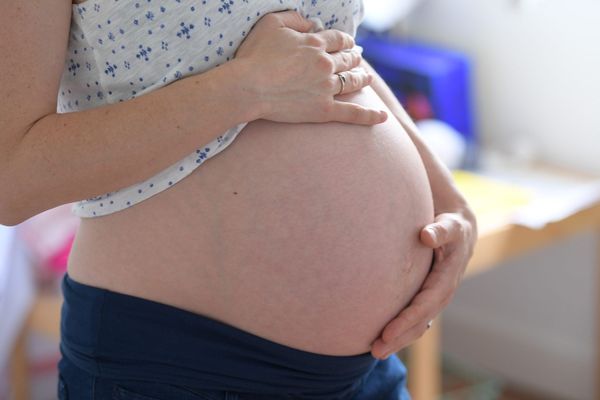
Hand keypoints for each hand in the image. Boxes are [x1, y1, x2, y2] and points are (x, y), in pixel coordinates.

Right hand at [233, 10, 387, 124]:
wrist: (249, 87)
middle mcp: (325, 64)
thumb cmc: (254, 55)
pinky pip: (352, 113)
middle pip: (347, 60)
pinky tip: (383, 117)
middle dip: (353, 59)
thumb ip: (295, 19)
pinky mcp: (323, 110)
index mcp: (315, 43)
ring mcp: (326, 88)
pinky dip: (369, 116)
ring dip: (361, 78)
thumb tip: (311, 23)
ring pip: (352, 81)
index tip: (347, 44)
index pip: (338, 40)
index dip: (345, 41)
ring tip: (367, 78)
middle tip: (356, 61)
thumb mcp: (272, 24)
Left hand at [370, 206, 477, 359]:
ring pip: (418, 323)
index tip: (387, 332)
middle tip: (376, 350)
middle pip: (421, 320)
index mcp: (448, 277)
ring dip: (399, 338)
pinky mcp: (427, 295)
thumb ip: (441, 230)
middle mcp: (443, 291)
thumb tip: (427, 235)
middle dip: (400, 337)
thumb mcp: (450, 225)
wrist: (459, 228)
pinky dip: (401, 329)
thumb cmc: (451, 224)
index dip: (407, 319)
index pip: (426, 304)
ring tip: (375, 351)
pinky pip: (415, 316)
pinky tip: (383, 338)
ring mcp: (435, 296)